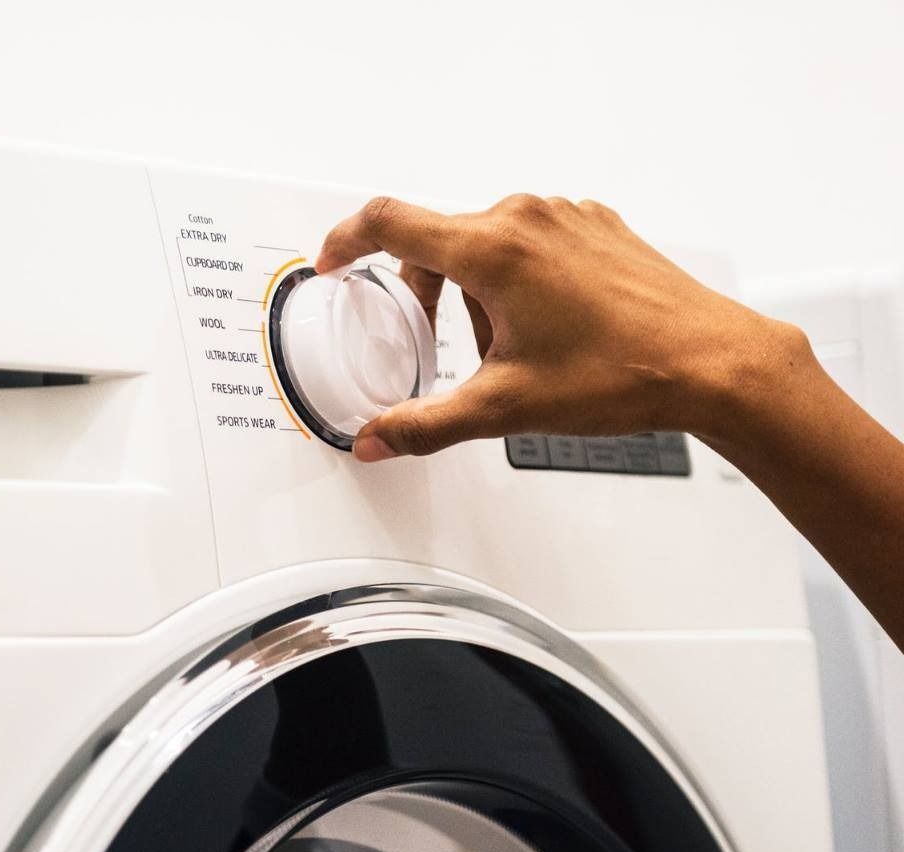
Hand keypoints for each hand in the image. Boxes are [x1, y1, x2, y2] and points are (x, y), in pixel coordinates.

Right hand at [315, 195, 801, 461]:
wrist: (711, 363)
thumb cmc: (622, 374)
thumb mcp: (505, 409)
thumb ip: (425, 425)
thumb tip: (377, 441)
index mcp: (494, 249)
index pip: (390, 223)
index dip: (348, 241)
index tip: (334, 262)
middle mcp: (528, 217)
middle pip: (439, 242)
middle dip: (428, 296)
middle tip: (445, 347)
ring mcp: (567, 217)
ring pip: (487, 246)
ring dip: (478, 294)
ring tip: (515, 351)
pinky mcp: (597, 227)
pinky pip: (531, 243)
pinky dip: (518, 282)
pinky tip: (549, 330)